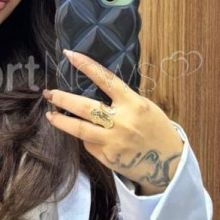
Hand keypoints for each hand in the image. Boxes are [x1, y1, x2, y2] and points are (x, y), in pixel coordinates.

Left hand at [43, 48, 184, 193]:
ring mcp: (113, 141)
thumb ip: (123, 101)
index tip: (70, 55)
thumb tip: (96, 92)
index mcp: (134, 104)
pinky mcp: (108, 157)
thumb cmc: (157, 130)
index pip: (106, 80)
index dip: (87, 66)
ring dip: (61, 121)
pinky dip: (85, 137)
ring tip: (50, 114)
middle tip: (49, 93)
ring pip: (79, 129)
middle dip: (63, 99)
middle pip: (84, 107)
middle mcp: (121, 121)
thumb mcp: (145, 108)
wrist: (169, 164)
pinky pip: (90, 144)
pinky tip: (83, 134)